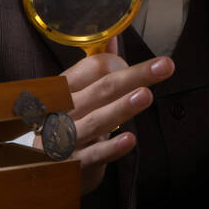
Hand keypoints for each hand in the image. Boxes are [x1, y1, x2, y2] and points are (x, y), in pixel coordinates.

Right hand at [33, 36, 174, 194]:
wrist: (43, 170)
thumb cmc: (67, 124)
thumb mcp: (76, 95)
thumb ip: (95, 67)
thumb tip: (113, 38)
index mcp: (63, 89)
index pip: (91, 68)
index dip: (119, 64)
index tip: (150, 66)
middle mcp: (61, 111)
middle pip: (100, 89)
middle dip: (134, 76)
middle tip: (165, 66)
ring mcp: (64, 139)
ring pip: (96, 121)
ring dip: (122, 107)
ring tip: (146, 95)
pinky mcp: (73, 164)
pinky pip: (94, 155)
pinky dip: (112, 147)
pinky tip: (130, 139)